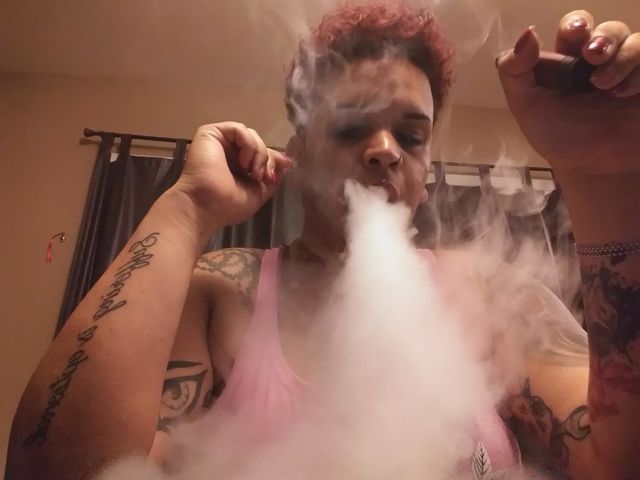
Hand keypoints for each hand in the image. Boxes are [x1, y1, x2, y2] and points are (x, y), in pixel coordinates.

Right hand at [172, 122, 291, 226]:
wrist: (206, 206)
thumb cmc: (228, 205)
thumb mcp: (258, 192)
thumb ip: (272, 175)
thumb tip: (287, 161)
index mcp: (238, 166)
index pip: (262, 153)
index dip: (274, 158)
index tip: (286, 166)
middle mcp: (229, 152)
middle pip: (258, 143)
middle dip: (268, 158)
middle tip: (265, 176)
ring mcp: (220, 142)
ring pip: (251, 135)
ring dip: (259, 154)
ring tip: (253, 172)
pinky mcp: (211, 133)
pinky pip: (239, 129)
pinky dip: (248, 144)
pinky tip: (243, 162)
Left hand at [496, 11, 639, 181]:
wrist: (595, 170)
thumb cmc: (559, 139)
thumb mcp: (526, 106)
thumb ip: (514, 71)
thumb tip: (527, 32)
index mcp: (568, 63)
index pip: (575, 28)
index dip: (576, 24)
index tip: (576, 32)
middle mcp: (600, 64)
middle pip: (608, 29)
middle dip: (603, 36)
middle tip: (592, 55)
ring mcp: (628, 72)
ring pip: (634, 41)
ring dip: (621, 56)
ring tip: (603, 86)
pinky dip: (639, 70)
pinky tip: (624, 93)